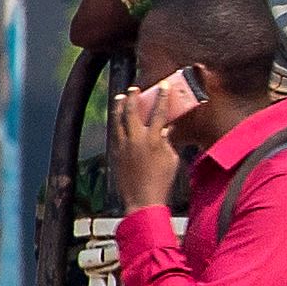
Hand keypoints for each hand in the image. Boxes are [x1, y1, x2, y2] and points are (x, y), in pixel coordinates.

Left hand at [107, 79, 183, 211]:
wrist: (143, 199)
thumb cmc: (162, 180)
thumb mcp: (172, 158)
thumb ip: (167, 141)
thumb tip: (165, 130)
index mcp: (153, 139)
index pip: (159, 112)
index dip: (162, 97)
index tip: (164, 85)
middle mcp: (136, 139)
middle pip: (132, 112)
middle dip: (134, 98)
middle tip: (134, 89)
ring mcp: (123, 146)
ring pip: (118, 121)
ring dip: (120, 108)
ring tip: (120, 99)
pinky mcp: (115, 154)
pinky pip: (114, 133)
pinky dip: (116, 124)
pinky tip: (117, 120)